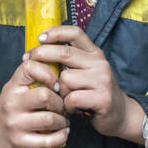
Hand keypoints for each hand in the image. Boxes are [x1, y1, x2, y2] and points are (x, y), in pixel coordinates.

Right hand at [0, 52, 69, 147]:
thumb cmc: (10, 110)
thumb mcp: (16, 89)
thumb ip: (33, 79)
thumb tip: (61, 69)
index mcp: (13, 87)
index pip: (30, 67)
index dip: (49, 73)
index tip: (56, 85)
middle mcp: (11, 103)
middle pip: (45, 96)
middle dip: (60, 102)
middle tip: (63, 107)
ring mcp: (15, 124)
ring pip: (50, 119)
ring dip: (63, 121)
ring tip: (63, 121)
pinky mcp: (20, 143)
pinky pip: (49, 140)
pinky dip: (61, 136)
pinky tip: (62, 133)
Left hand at [24, 25, 146, 143]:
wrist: (120, 115)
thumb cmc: (95, 93)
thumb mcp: (87, 71)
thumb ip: (70, 61)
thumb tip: (40, 50)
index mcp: (95, 54)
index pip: (75, 33)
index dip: (56, 32)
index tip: (40, 38)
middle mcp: (100, 63)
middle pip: (64, 53)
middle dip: (41, 55)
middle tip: (27, 61)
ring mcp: (102, 80)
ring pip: (65, 79)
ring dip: (59, 91)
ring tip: (66, 98)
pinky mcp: (102, 99)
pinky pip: (72, 99)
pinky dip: (68, 106)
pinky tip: (74, 109)